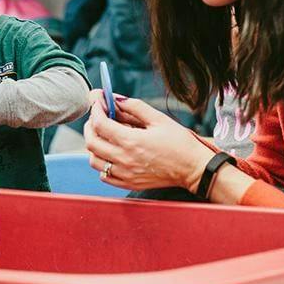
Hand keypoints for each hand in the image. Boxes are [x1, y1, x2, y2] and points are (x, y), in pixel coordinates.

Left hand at [83, 96, 210, 192]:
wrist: (193, 168)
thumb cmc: (180, 143)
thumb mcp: (158, 119)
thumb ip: (135, 107)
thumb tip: (116, 99)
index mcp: (131, 141)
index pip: (100, 124)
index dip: (95, 110)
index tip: (98, 102)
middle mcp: (124, 159)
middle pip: (91, 142)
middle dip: (90, 126)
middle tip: (96, 117)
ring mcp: (125, 174)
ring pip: (94, 160)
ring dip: (94, 145)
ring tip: (102, 135)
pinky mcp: (128, 184)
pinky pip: (103, 175)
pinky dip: (101, 163)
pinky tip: (110, 154)